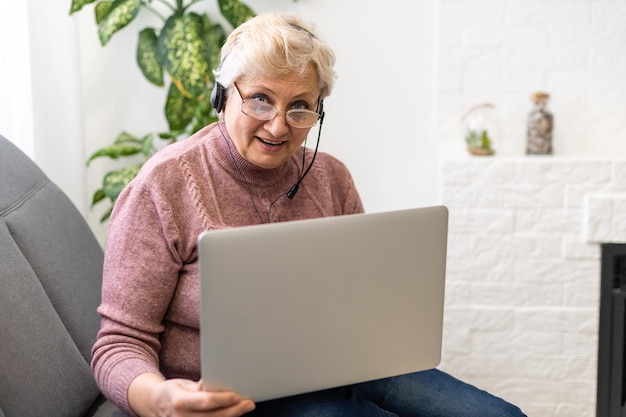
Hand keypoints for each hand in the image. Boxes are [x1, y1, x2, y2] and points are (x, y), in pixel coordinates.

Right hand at [129, 373, 255, 416]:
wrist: (154, 405)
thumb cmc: (172, 392)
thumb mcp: (183, 384)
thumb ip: (198, 387)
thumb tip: (211, 385)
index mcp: (179, 401)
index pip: (205, 401)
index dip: (223, 399)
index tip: (237, 396)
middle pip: (213, 416)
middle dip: (233, 410)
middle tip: (248, 404)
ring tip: (243, 409)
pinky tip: (231, 416)